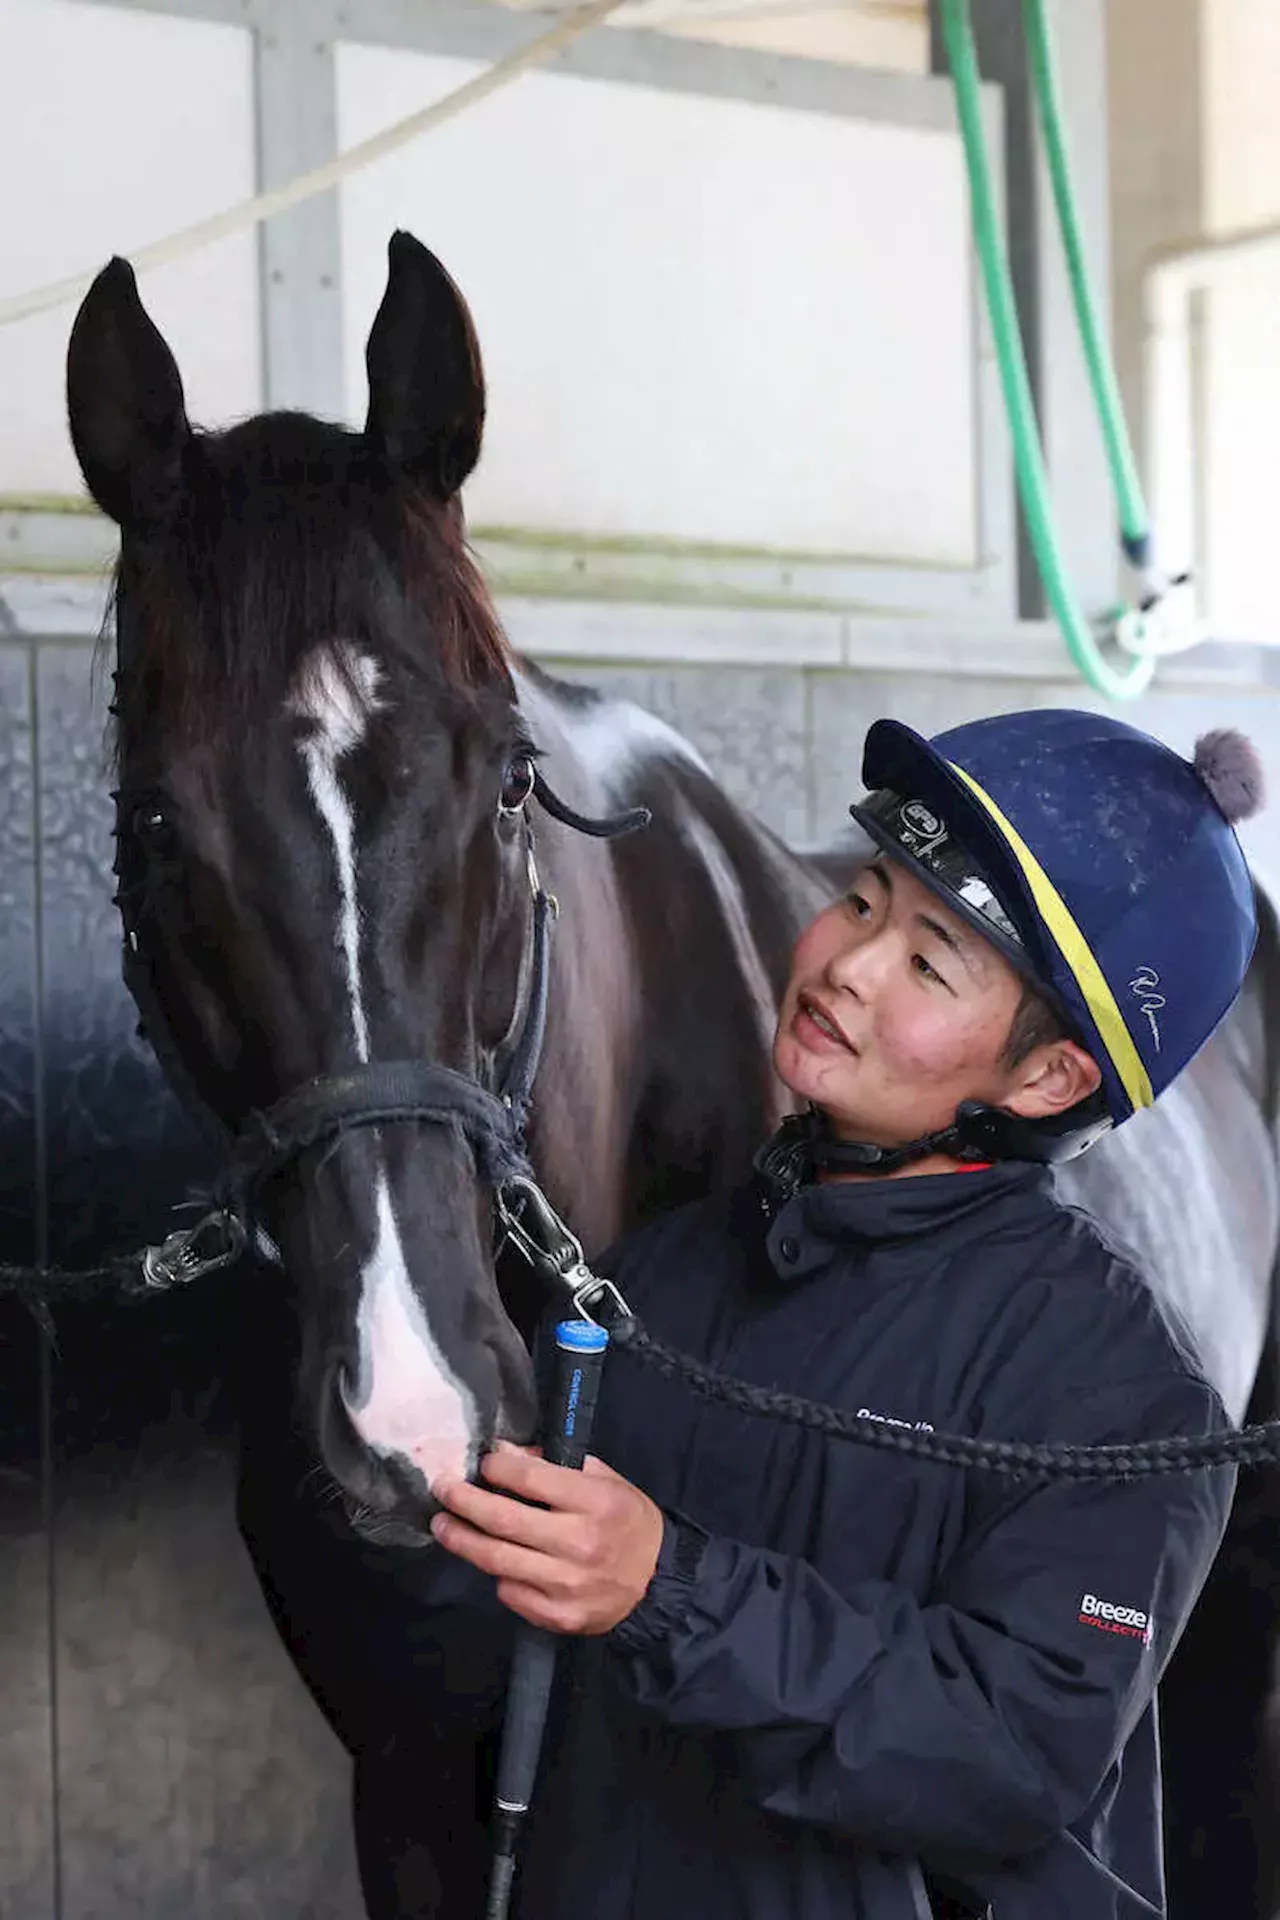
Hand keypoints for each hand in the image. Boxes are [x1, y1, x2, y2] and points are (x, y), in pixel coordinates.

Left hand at [430, 1442, 664, 1634]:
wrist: (657, 1582)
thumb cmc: (626, 1521)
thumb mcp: (605, 1480)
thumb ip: (556, 1467)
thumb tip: (505, 1453)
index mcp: (596, 1503)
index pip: (531, 1479)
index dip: (497, 1469)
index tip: (482, 1463)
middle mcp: (580, 1544)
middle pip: (503, 1521)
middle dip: (463, 1501)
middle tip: (441, 1489)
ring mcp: (567, 1585)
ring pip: (497, 1560)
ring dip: (461, 1540)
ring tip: (442, 1525)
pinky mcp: (559, 1616)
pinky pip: (511, 1594)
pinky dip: (495, 1575)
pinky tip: (489, 1559)